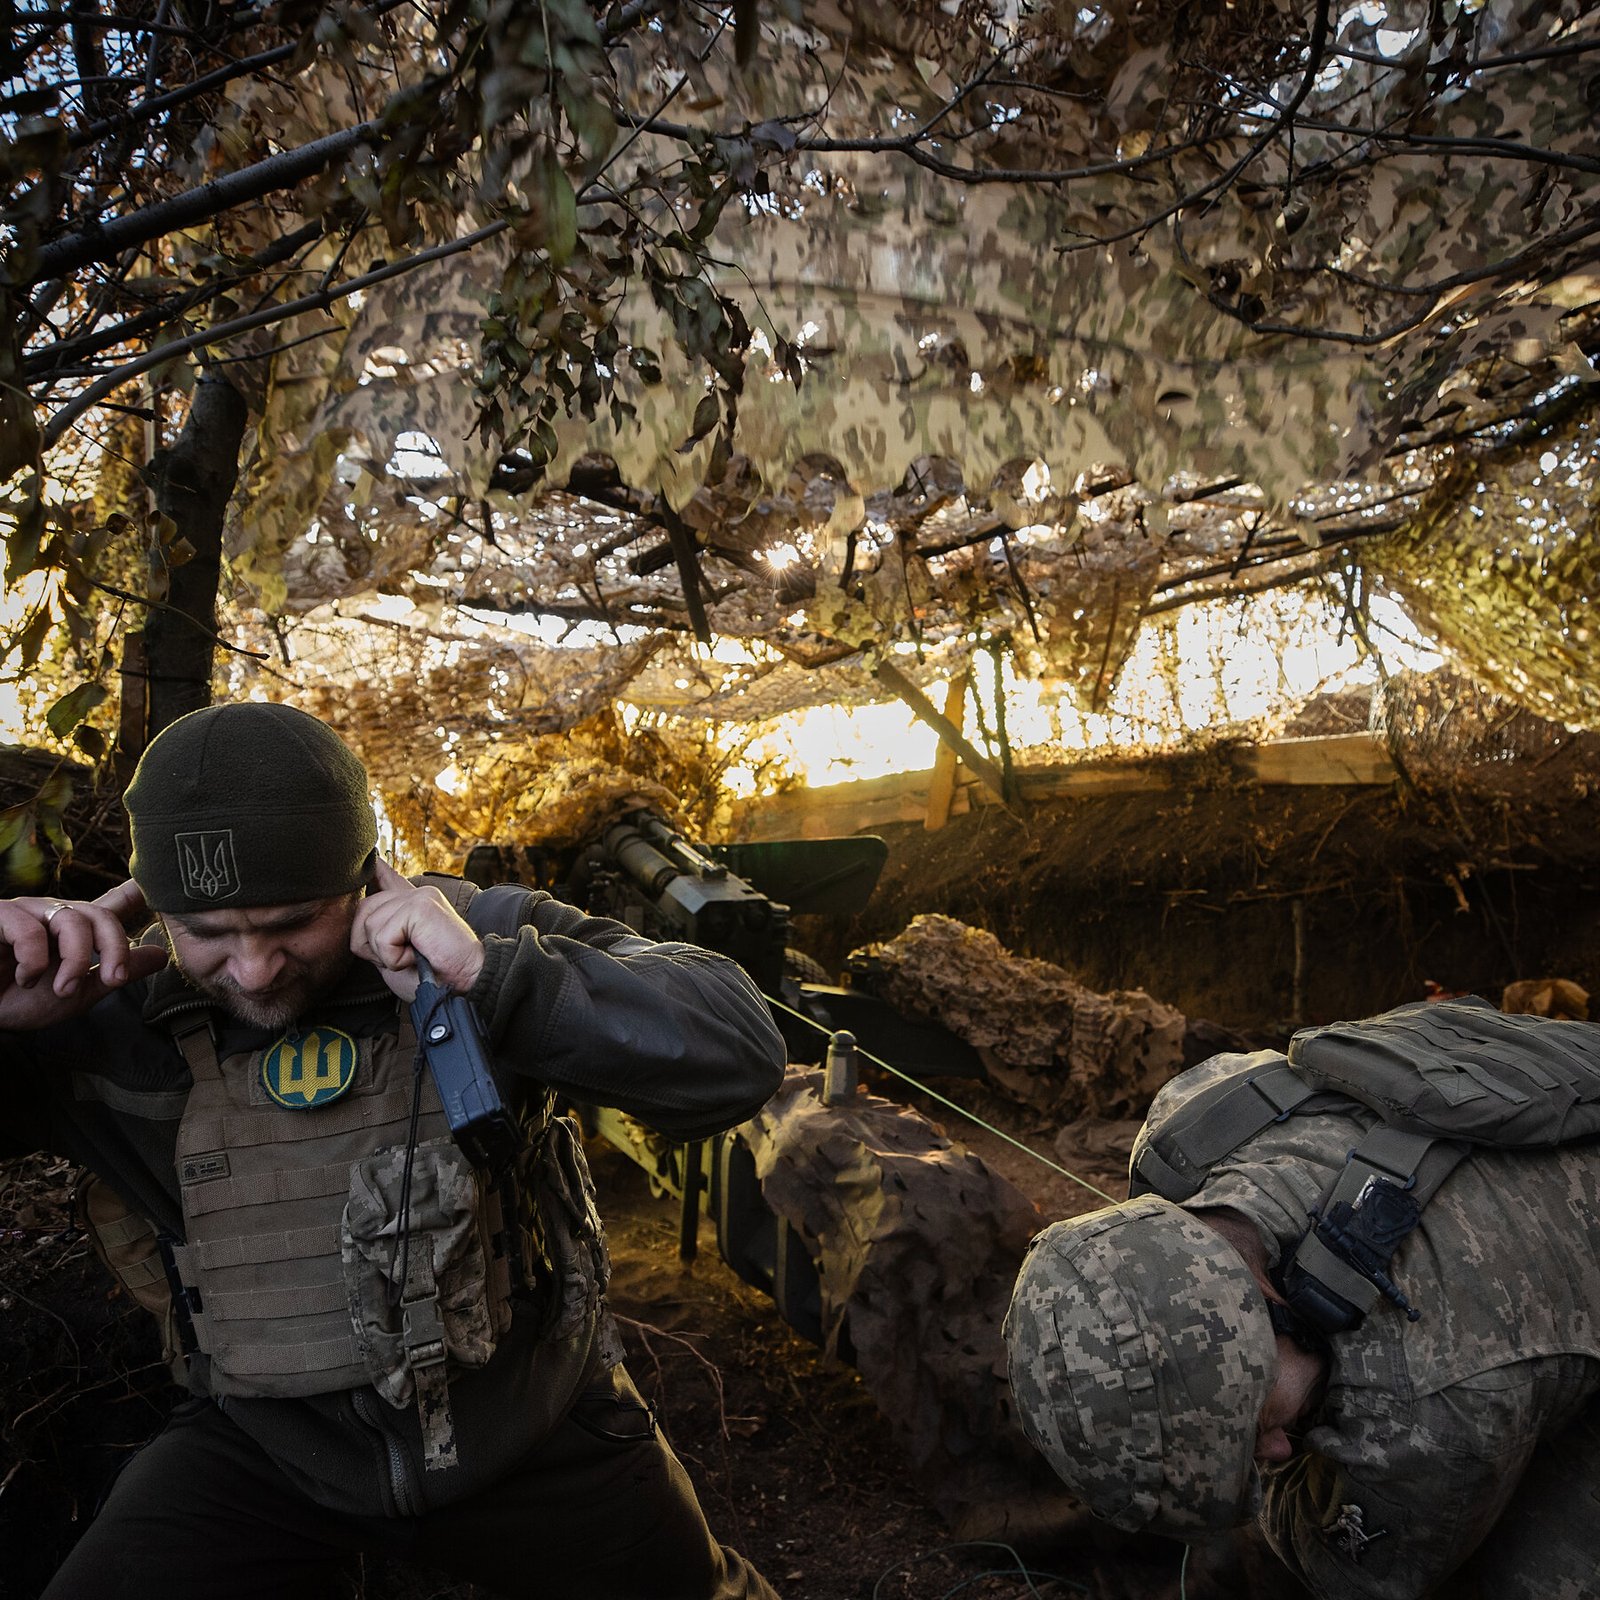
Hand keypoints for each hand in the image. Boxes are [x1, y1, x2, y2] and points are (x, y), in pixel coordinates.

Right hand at [0, 879, 168, 1031]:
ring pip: (72, 920)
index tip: (156, 880)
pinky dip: (34, 961)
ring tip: (62, 990)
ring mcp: (26, 912)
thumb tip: (161, 955)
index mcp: (73, 932)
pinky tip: (25, 978)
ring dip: (75, 961)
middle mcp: (53, 915)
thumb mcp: (77, 994)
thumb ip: (115, 973)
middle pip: (101, 915)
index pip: (109, 905)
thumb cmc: (16, 1003)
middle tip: (115, 980)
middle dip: (115, 948)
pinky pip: (30, 929)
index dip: (134, 892)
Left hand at [350, 858, 484, 1001]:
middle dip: (370, 943)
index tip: (372, 857)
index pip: (390, 878)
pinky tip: (416, 955)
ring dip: (385, 953)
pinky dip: (393, 956)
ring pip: (370, 925)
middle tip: (402, 956)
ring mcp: (419, 897)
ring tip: (413, 956)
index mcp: (414, 904)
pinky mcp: (419, 907)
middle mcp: (417, 894)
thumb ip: (381, 935)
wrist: (465, 983)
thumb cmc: (436, 977)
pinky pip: (383, 936)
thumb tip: (365, 918)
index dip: (377, 870)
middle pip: (363, 909)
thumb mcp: (397, 956)